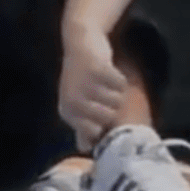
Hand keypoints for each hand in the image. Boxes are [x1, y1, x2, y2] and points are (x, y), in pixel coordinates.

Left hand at [57, 21, 131, 146]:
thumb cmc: (81, 78)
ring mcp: (84, 85)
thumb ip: (83, 126)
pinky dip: (120, 78)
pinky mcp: (96, 69)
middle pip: (110, 117)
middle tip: (104, 92)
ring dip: (118, 91)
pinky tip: (109, 71)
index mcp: (68, 112)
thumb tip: (86, 148)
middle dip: (113, 106)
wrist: (79, 42)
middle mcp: (73, 100)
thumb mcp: (78, 102)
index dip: (105, 124)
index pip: (95, 133)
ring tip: (105, 82)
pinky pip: (121, 84)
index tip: (103, 112)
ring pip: (118, 100)